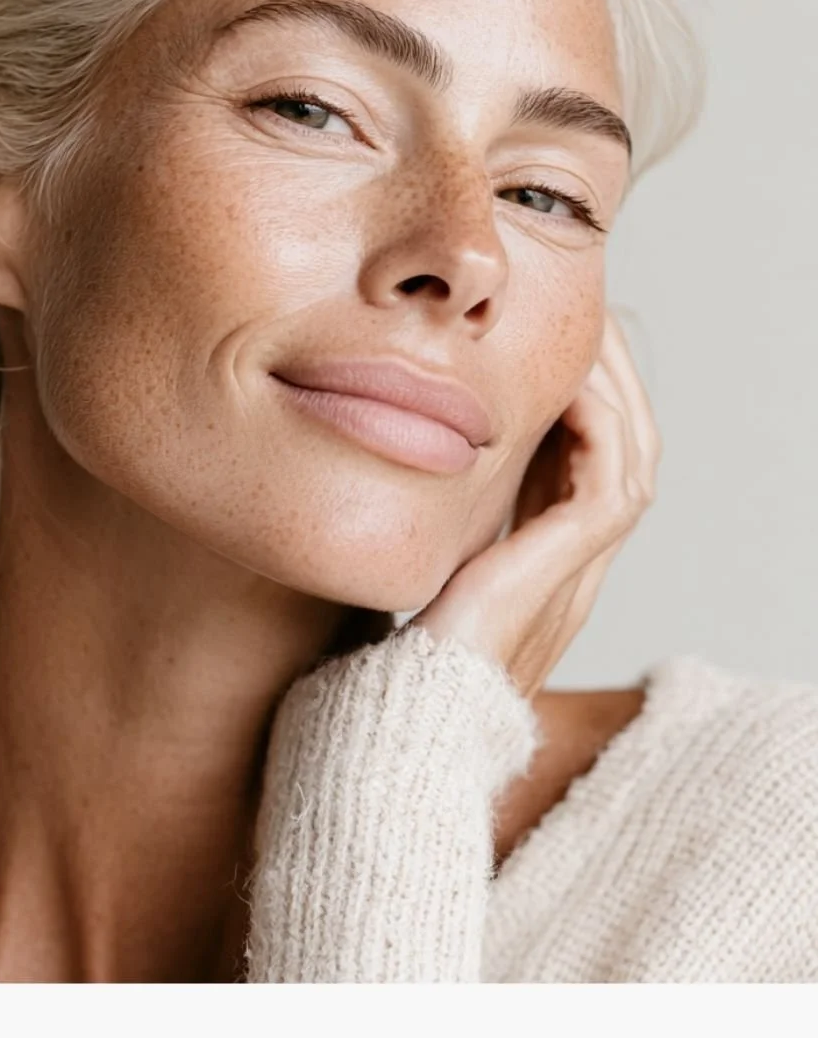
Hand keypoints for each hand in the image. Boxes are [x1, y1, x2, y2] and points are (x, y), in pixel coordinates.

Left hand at [408, 310, 659, 697]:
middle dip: (614, 379)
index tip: (557, 347)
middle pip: (631, 448)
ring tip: (583, 336)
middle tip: (588, 323)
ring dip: (614, 389)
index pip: (594, 459)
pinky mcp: (565, 569)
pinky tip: (564, 385)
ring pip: (635, 456)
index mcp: (552, 556)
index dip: (588, 399)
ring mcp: (579, 568)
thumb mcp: (429, 562)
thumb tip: (411, 457)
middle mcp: (578, 560)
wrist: (404, 713)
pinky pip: (612, 481)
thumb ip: (443, 520)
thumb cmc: (402, 647)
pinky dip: (597, 426)